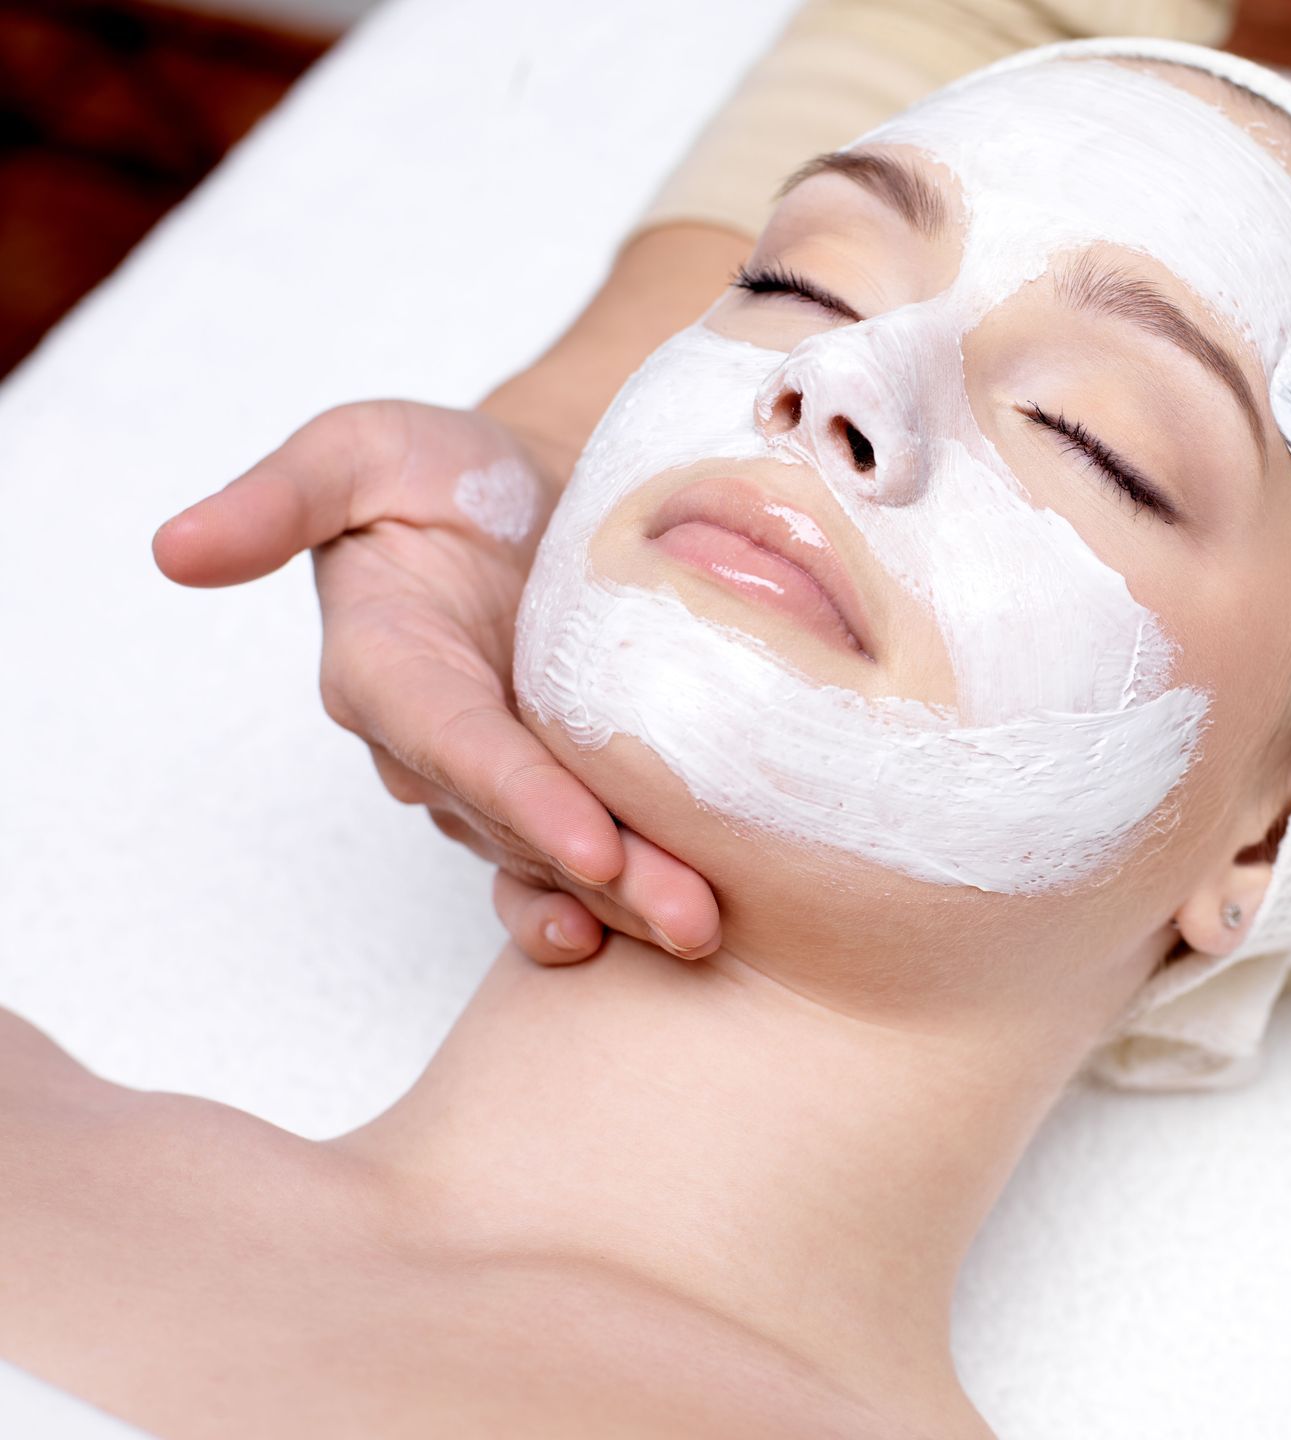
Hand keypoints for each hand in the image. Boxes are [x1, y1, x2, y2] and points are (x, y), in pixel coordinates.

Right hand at [153, 400, 720, 961]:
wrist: (529, 492)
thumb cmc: (441, 470)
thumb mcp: (360, 451)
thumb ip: (283, 498)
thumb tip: (175, 549)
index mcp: (385, 667)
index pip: (452, 743)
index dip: (517, 796)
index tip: (590, 842)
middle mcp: (432, 743)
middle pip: (517, 824)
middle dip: (600, 876)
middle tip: (686, 917)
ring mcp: (493, 777)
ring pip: (553, 857)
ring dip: (628, 901)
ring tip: (696, 931)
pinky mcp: (551, 789)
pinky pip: (568, 864)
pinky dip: (614, 903)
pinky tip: (663, 935)